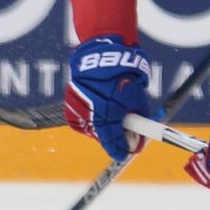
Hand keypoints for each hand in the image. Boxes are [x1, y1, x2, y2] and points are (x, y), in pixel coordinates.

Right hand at [63, 35, 159, 160]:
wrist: (102, 54)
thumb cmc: (124, 75)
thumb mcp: (137, 98)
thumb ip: (138, 119)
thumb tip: (138, 135)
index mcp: (109, 114)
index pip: (113, 141)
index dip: (120, 149)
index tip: (124, 155)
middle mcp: (92, 113)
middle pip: (102, 136)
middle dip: (112, 138)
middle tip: (122, 136)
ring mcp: (79, 108)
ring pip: (91, 128)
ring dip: (101, 128)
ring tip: (110, 116)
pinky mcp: (71, 101)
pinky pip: (81, 118)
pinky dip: (90, 118)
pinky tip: (97, 109)